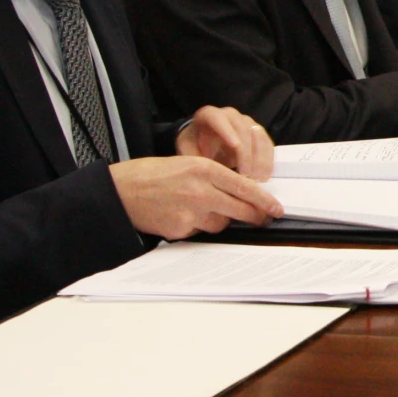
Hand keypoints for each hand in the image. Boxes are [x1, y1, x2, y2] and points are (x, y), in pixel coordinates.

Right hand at [109, 156, 280, 239]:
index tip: (276, 209)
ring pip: (222, 223)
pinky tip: (183, 216)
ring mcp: (190, 212)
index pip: (245, 187)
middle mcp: (200, 191)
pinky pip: (200, 232)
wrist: (120, 191)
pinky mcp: (180, 229)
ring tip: (202, 209)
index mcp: (204, 170)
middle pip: (240, 210)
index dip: (264, 201)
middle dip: (254, 216)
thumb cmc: (152, 175)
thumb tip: (241, 192)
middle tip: (262, 219)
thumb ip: (214, 177)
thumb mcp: (188, 164)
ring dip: (220, 220)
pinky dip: (197, 226)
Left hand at [173, 105, 273, 180]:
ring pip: (259, 137)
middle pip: (243, 129)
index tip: (235, 147)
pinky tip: (263, 177)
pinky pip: (267, 144)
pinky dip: (267, 161)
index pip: (218, 119)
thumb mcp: (188, 151)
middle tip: (245, 175)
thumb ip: (194, 159)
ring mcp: (247, 122)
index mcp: (209, 115)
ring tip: (256, 180)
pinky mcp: (258, 132)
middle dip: (246, 153)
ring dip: (260, 159)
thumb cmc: (194, 146)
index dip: (227, 130)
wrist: (203, 141)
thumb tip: (206, 174)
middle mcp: (230, 115)